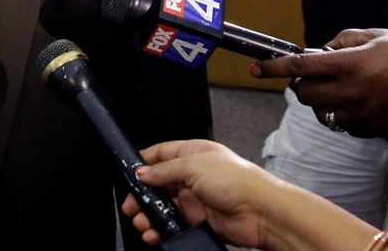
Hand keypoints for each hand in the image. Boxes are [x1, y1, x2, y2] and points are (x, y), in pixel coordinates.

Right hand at [122, 140, 268, 247]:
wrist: (261, 212)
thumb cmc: (235, 180)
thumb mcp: (193, 165)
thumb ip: (164, 170)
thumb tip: (142, 173)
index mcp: (192, 153)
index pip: (161, 154)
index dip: (144, 162)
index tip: (127, 172)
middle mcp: (193, 175)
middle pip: (158, 184)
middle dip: (142, 195)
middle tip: (131, 206)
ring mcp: (195, 199)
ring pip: (164, 207)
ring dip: (149, 215)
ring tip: (141, 223)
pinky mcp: (198, 221)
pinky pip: (174, 226)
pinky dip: (161, 231)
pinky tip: (154, 234)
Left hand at [253, 29, 387, 136]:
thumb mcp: (374, 35)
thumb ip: (341, 42)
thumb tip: (318, 52)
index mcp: (351, 64)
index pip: (300, 68)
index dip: (274, 68)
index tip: (258, 69)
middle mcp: (353, 91)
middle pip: (304, 95)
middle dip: (301, 84)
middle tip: (312, 76)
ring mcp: (363, 113)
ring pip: (321, 113)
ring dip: (321, 100)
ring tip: (338, 88)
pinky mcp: (372, 129)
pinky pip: (342, 125)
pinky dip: (340, 114)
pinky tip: (355, 101)